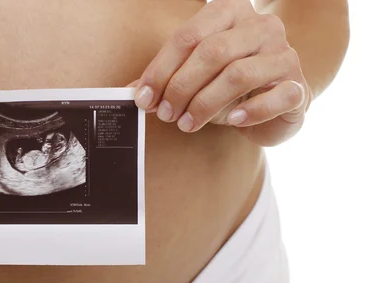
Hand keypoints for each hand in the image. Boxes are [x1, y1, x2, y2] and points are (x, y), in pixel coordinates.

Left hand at [130, 0, 311, 145]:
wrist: (274, 101)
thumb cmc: (228, 87)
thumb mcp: (193, 78)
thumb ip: (164, 80)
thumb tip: (129, 92)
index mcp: (229, 13)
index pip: (187, 36)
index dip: (160, 70)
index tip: (143, 98)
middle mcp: (260, 26)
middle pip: (211, 53)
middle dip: (180, 88)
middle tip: (165, 114)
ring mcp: (283, 53)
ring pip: (238, 74)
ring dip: (205, 104)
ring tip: (187, 124)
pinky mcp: (299, 85)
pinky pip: (275, 97)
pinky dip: (249, 112)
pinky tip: (232, 122)